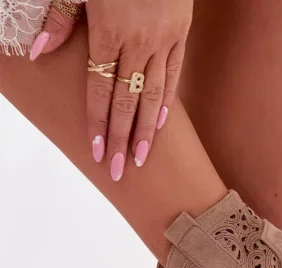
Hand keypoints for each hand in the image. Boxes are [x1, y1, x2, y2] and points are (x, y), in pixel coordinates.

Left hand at [30, 0, 192, 179]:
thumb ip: (60, 19)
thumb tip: (38, 52)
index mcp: (109, 30)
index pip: (100, 89)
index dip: (98, 123)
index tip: (97, 152)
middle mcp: (138, 42)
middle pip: (127, 101)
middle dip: (122, 138)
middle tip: (120, 170)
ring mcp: (163, 40)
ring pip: (154, 94)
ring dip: (146, 130)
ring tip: (141, 158)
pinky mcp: (180, 35)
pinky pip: (175, 74)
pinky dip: (168, 101)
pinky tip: (161, 125)